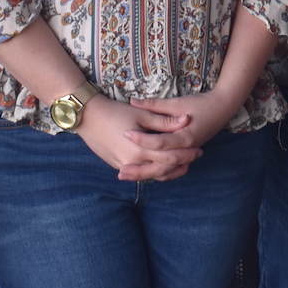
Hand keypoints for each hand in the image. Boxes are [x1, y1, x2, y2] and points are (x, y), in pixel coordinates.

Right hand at [73, 96, 197, 181]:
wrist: (88, 117)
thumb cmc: (115, 112)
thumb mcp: (142, 115)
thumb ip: (165, 122)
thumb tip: (186, 119)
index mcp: (139, 151)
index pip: (170, 158)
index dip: (186, 154)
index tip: (199, 149)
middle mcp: (131, 163)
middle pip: (162, 170)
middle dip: (181, 164)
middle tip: (195, 157)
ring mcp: (123, 165)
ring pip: (152, 175)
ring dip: (169, 171)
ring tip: (184, 164)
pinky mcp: (118, 164)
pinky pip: (141, 173)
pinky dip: (154, 170)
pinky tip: (163, 164)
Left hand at [122, 90, 246, 180]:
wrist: (223, 109)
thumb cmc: (201, 104)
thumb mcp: (178, 103)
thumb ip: (155, 105)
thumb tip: (133, 102)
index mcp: (185, 136)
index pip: (159, 142)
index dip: (141, 139)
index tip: (125, 135)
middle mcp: (186, 149)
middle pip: (160, 166)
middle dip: (140, 170)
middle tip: (120, 172)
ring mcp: (186, 154)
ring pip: (165, 171)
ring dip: (146, 174)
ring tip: (127, 175)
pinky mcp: (185, 154)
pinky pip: (170, 169)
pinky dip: (156, 172)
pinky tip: (141, 171)